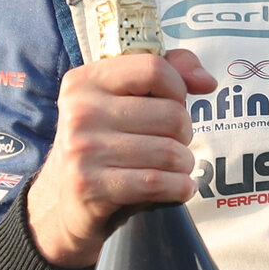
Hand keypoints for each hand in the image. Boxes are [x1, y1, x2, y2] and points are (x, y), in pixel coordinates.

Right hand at [28, 49, 216, 268]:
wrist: (62, 201)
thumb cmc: (104, 143)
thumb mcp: (120, 99)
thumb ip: (165, 73)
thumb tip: (206, 82)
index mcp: (86, 81)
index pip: (154, 68)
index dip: (179, 87)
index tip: (177, 103)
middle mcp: (80, 111)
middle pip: (171, 114)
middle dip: (184, 133)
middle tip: (171, 143)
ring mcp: (83, 149)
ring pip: (169, 152)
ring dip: (184, 164)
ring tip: (175, 168)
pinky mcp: (91, 186)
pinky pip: (157, 183)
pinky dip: (179, 188)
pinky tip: (179, 188)